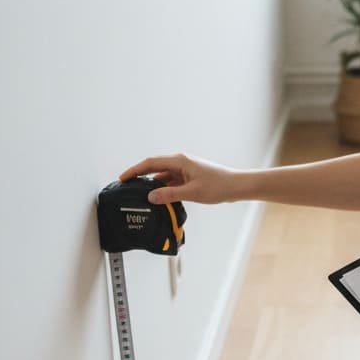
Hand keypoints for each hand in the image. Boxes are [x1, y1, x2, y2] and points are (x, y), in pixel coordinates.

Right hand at [118, 153, 242, 205]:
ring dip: (152, 184)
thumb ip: (170, 194)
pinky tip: (159, 198)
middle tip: (126, 186)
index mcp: (179, 161)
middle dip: (140, 176)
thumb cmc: (219, 186)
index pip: (150, 163)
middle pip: (154, 167)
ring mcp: (185, 170)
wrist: (237, 186)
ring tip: (140, 194)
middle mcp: (181, 162)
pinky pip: (172, 182)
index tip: (123, 178)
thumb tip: (150, 196)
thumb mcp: (192, 192)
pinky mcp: (190, 177)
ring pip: (163, 176)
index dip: (134, 170)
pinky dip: (164, 188)